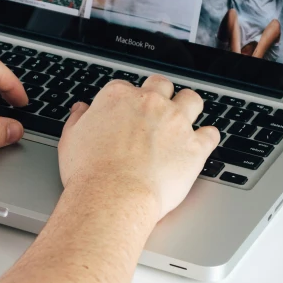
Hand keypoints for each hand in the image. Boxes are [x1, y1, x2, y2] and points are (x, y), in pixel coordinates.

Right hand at [58, 76, 219, 223]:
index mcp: (118, 97)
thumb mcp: (71, 140)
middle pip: (162, 85)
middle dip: (160, 95)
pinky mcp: (194, 146)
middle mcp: (150, 103)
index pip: (126, 87)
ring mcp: (175, 122)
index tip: (126, 113)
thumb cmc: (89, 172)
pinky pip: (211, 133)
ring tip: (183, 120)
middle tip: (156, 112)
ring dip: (188, 107)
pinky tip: (201, 143)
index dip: (127, 101)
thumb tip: (81, 110)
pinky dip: (207, 137)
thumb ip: (78, 120)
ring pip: (191, 100)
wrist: (112, 196)